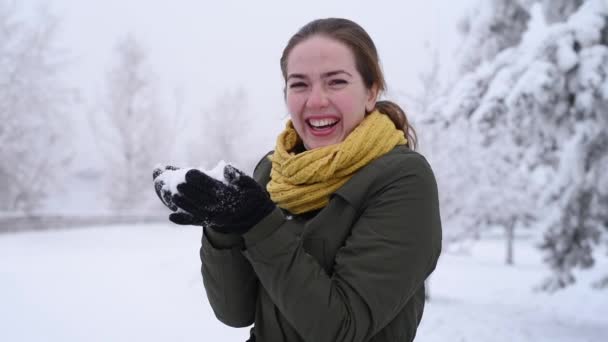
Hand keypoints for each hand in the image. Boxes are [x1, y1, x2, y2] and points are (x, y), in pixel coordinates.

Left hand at [155, 164, 274, 233]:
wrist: (257, 220)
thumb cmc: (253, 197)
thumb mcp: (251, 184)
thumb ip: (239, 176)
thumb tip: (226, 168)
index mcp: (230, 196)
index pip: (212, 186)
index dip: (199, 180)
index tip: (188, 172)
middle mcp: (221, 208)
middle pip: (201, 198)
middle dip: (187, 190)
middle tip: (175, 182)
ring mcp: (215, 217)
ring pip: (196, 210)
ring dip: (183, 203)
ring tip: (171, 195)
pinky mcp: (212, 223)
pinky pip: (196, 222)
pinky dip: (183, 220)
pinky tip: (172, 216)